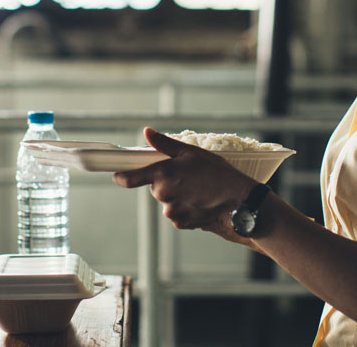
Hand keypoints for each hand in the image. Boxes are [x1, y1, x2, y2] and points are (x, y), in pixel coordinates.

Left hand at [112, 127, 255, 233]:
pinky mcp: (180, 223)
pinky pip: (176, 214)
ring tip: (196, 190)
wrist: (238, 200)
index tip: (118, 175)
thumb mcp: (191, 152)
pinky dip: (184, 208)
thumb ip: (164, 144)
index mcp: (162, 173)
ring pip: (166, 201)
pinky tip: (199, 201)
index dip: (121, 176)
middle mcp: (163, 194)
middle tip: (185, 177)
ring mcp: (171, 211)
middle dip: (165, 182)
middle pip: (154, 187)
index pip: (128, 179)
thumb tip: (146, 132)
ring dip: (176, 196)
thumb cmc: (217, 172)